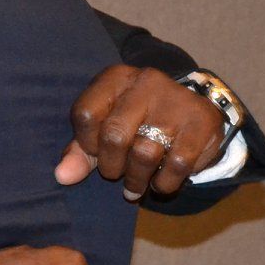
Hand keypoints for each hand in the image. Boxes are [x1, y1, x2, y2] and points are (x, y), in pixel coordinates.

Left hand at [55, 64, 225, 200]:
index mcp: (116, 78)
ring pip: (145, 153)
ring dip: (137, 180)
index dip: (86, 144)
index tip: (97, 154)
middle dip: (111, 167)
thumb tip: (62, 176)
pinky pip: (177, 164)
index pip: (86, 114)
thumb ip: (81, 151)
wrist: (193, 114)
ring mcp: (176, 101)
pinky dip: (164, 183)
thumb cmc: (139, 123)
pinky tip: (161, 182)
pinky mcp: (202, 122)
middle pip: (115, 135)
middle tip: (117, 176)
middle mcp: (146, 82)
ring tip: (136, 186)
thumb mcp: (105, 129)